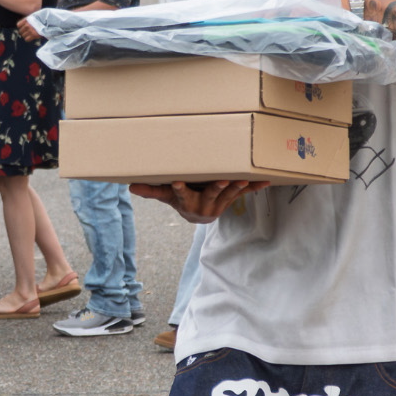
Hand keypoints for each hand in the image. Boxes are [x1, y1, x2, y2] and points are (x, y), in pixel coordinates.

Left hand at [17, 16, 41, 40]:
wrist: (49, 22)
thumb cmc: (43, 19)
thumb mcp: (35, 16)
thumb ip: (30, 20)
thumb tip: (26, 24)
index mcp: (27, 19)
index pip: (18, 25)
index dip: (21, 27)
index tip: (23, 28)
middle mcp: (27, 25)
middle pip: (20, 31)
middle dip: (23, 32)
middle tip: (27, 33)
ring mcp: (30, 30)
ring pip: (23, 36)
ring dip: (26, 36)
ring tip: (30, 35)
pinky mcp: (33, 35)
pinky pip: (26, 39)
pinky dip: (28, 39)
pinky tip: (31, 38)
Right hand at [130, 179, 269, 223]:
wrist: (198, 215)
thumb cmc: (180, 200)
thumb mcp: (166, 197)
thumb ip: (151, 190)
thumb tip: (129, 186)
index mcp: (186, 201)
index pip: (180, 194)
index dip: (179, 189)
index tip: (177, 182)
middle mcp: (203, 204)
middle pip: (210, 195)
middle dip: (216, 188)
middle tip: (221, 180)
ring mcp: (219, 202)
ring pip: (228, 194)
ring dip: (236, 187)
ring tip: (243, 180)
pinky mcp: (230, 199)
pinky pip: (243, 194)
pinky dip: (255, 188)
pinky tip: (266, 181)